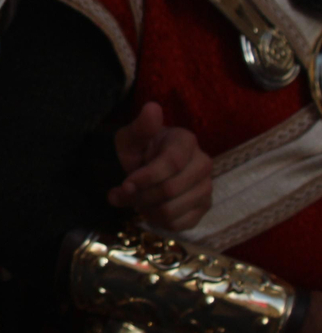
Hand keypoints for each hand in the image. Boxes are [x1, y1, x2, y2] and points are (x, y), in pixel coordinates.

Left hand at [109, 102, 212, 230]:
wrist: (145, 167)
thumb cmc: (138, 149)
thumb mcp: (131, 137)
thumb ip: (141, 127)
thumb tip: (152, 108)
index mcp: (186, 141)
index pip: (171, 164)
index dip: (145, 177)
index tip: (126, 184)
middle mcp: (203, 163)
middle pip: (171, 190)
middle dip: (141, 195)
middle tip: (125, 193)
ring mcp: (206, 187)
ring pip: (173, 210)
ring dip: (146, 209)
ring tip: (136, 200)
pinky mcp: (204, 208)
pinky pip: (180, 224)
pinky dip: (157, 221)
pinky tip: (149, 209)